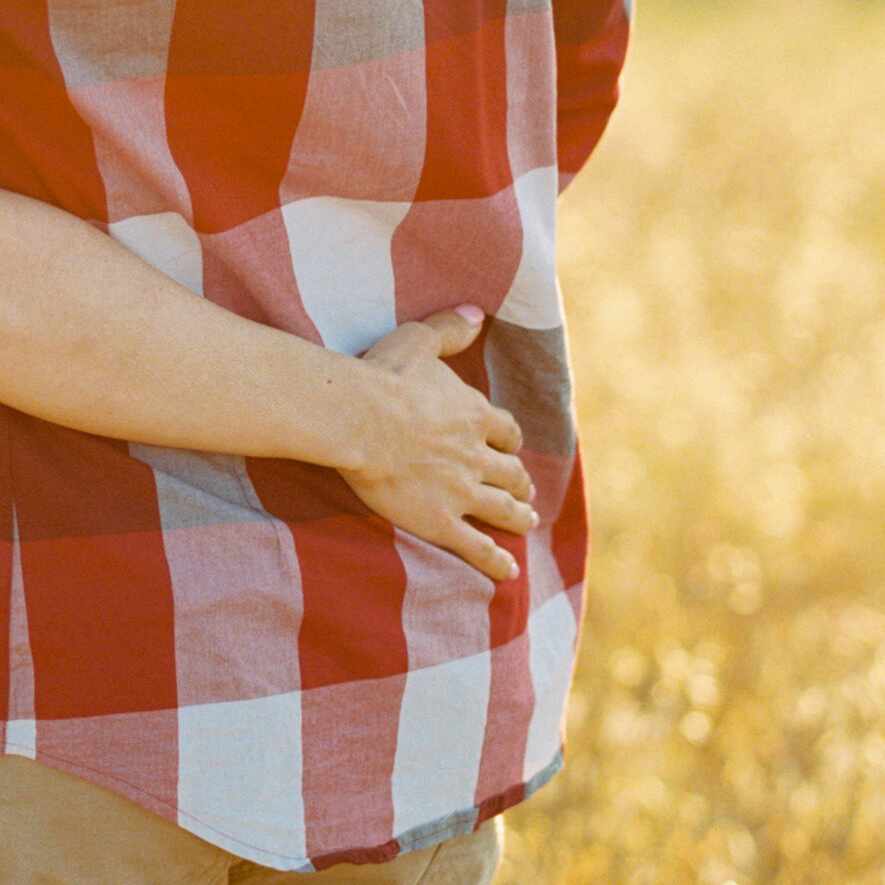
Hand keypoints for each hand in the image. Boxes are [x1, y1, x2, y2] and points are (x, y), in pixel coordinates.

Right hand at [335, 308, 536, 579]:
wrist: (359, 420)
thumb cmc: (383, 377)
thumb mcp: (418, 340)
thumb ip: (450, 328)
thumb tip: (478, 312)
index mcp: (474, 415)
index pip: (505, 430)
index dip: (508, 439)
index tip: (508, 445)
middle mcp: (477, 455)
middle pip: (510, 473)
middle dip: (519, 482)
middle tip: (523, 490)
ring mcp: (462, 491)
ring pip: (503, 510)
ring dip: (518, 517)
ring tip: (525, 522)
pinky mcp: (441, 521)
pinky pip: (477, 547)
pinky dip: (496, 561)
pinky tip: (508, 572)